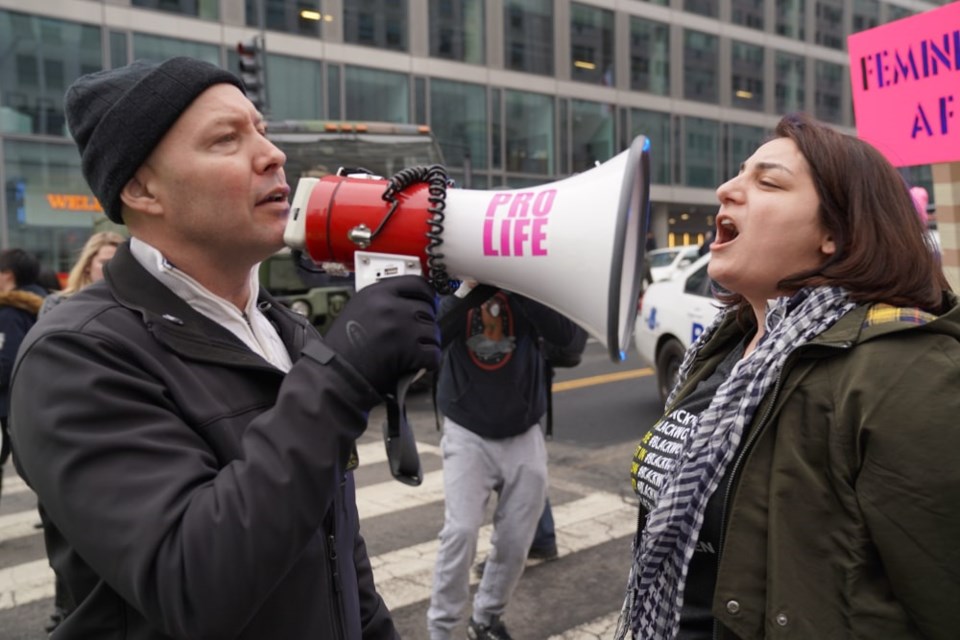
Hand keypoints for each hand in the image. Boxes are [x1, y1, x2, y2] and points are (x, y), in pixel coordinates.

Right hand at [324, 275, 439, 396]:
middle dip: (425, 325)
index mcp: (376, 292)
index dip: (427, 295)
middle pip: (427, 309)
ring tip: (411, 354)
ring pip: (433, 331)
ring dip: (426, 345)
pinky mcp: (407, 349)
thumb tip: (412, 304)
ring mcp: (400, 326)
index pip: (417, 283)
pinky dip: (427, 362)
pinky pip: (433, 353)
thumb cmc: (342, 350)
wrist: (334, 377)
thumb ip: (383, 303)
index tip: (430, 303)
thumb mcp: (357, 311)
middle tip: (416, 337)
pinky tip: (414, 365)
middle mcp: (388, 305)